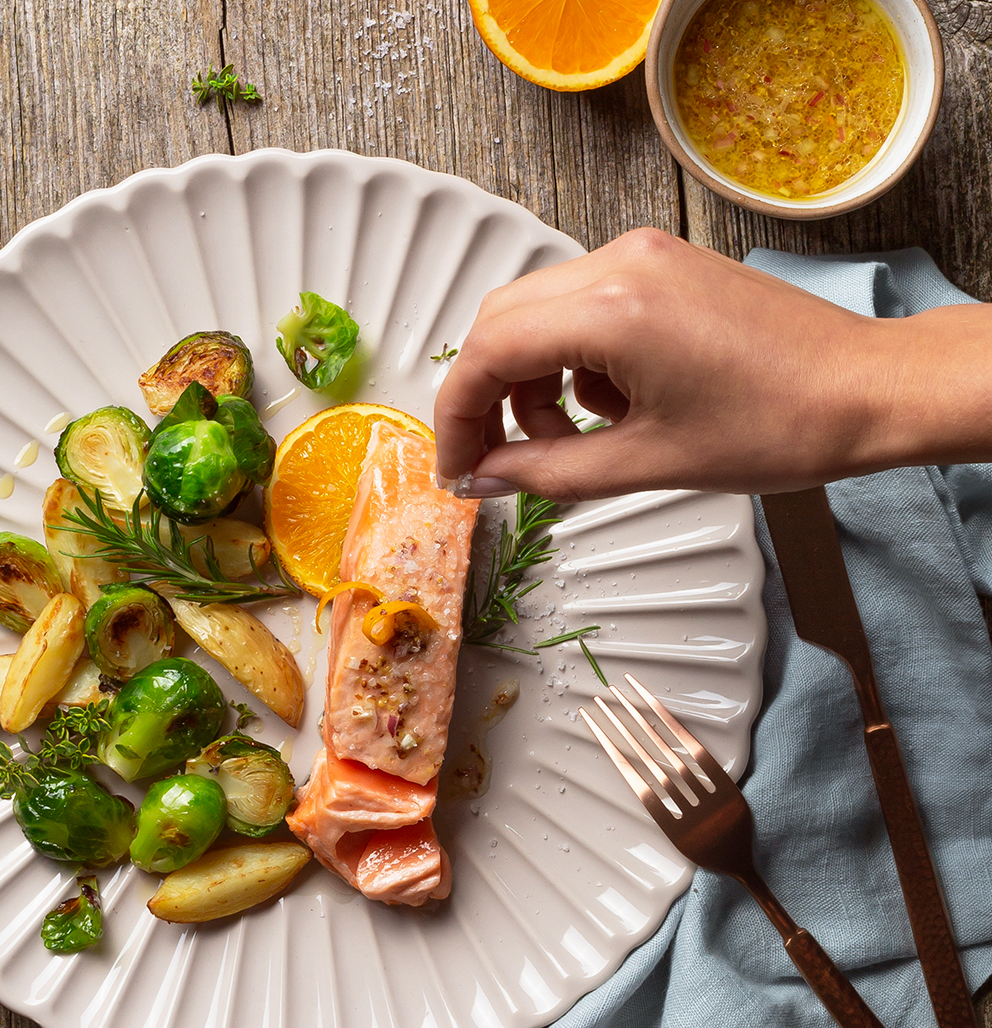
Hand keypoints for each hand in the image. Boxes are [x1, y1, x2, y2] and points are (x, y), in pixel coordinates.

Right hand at [432, 228, 991, 501]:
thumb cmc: (778, 425)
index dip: (456, 418)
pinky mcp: (663, 266)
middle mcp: (621, 264)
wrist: (863, 390)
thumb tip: (486, 478)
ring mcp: (644, 257)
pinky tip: (608, 407)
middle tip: (491, 461)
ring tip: (567, 441)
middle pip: (502, 322)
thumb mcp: (646, 464)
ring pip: (539, 313)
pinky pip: (583, 306)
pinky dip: (572, 360)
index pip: (487, 352)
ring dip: (530, 380)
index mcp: (612, 309)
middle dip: (485, 396)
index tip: (455, 468)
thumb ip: (549, 473)